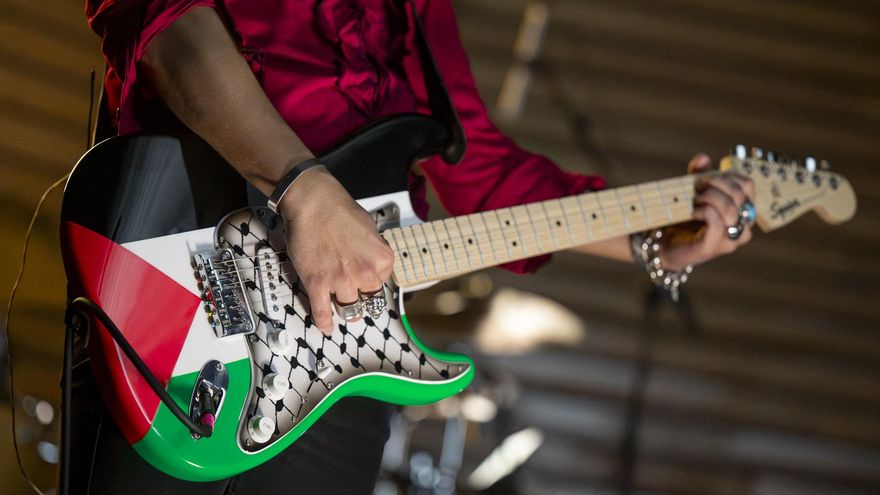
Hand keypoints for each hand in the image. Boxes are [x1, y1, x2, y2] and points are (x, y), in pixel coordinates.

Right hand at [278, 166, 393, 334]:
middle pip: (366, 300)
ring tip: (337, 301)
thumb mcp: (370, 230)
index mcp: (382, 260)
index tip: (364, 282)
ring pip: (346, 307)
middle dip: (359, 296)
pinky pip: (322, 312)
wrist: (313, 202)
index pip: (382, 284)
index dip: (371, 282)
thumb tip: (372, 265)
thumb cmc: (340, 210)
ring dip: (341, 305)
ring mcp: (341, 281)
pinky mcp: (317, 284)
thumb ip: (374, 252)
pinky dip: (324, 322)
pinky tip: (327, 327)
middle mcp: (365, 273)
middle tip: (351, 292)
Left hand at [660, 154, 754, 270]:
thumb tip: (703, 158)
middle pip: (740, 194)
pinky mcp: (714, 247)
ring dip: (709, 198)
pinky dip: (703, 211)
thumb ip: (699, 173)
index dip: (725, 176)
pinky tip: (692, 212)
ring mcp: (731, 239)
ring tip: (694, 202)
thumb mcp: (692, 190)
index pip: (747, 184)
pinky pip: (717, 221)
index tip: (702, 179)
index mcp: (743, 210)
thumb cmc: (683, 217)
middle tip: (696, 189)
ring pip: (731, 209)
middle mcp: (743, 225)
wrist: (664, 244)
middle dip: (715, 185)